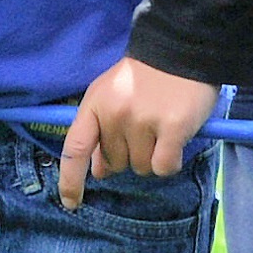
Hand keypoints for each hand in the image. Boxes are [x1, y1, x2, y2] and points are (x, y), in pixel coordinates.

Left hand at [57, 59, 215, 208]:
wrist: (182, 49)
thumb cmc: (147, 76)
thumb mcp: (113, 96)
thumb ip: (101, 132)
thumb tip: (99, 172)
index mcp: (95, 105)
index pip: (74, 150)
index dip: (70, 180)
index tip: (71, 203)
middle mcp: (115, 114)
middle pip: (116, 164)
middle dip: (130, 155)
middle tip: (146, 129)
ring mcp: (144, 121)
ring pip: (141, 168)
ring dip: (153, 156)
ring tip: (163, 128)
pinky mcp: (173, 127)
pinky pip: (164, 167)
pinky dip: (171, 161)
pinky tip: (176, 141)